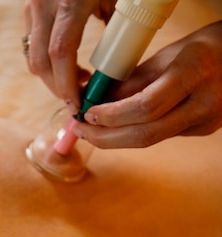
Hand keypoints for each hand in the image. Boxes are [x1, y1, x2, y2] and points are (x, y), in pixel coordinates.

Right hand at [23, 0, 115, 111]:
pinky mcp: (30, 6)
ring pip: (32, 55)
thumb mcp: (123, 0)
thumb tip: (113, 68)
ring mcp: (33, 4)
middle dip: (57, 87)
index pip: (61, 52)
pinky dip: (47, 60)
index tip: (79, 103)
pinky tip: (67, 62)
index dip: (68, 83)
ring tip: (77, 81)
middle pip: (40, 61)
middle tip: (78, 100)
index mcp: (71, 0)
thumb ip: (118, 27)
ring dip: (51, 76)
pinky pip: (32, 43)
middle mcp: (45, 3)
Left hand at [74, 20, 221, 147]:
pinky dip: (134, 132)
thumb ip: (134, 80)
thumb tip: (98, 101)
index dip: (111, 116)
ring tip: (90, 129)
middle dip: (105, 137)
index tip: (87, 114)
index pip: (146, 107)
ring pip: (151, 139)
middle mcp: (204, 103)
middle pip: (145, 135)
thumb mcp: (169, 54)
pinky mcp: (203, 131)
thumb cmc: (207, 48)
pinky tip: (117, 126)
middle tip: (79, 130)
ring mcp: (207, 122)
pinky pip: (161, 136)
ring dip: (115, 138)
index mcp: (194, 73)